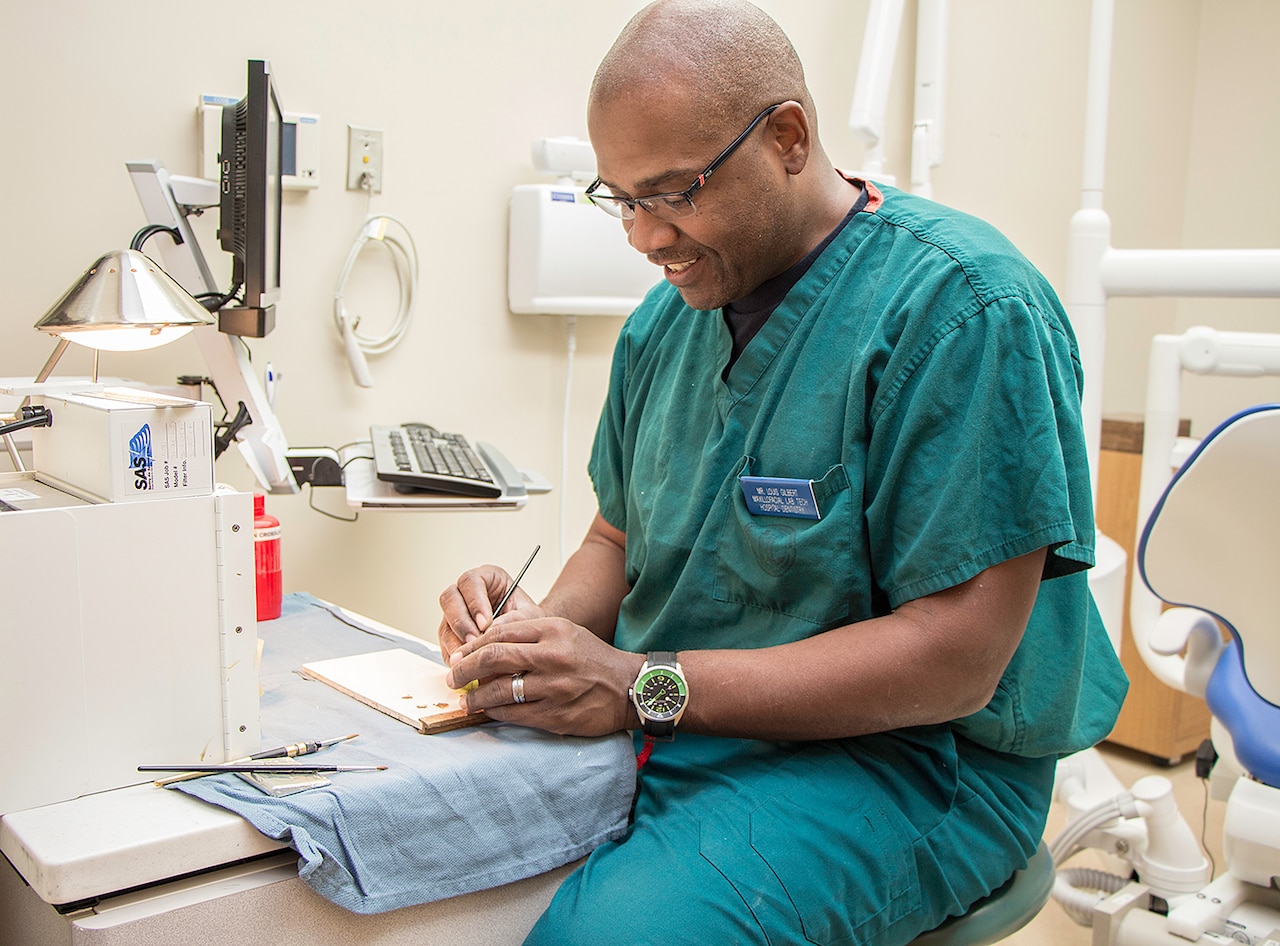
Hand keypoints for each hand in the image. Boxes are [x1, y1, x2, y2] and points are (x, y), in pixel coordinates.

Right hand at [437, 564, 541, 662]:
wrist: (528, 637)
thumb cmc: (528, 620)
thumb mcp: (530, 616)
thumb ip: (515, 619)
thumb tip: (493, 628)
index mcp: (486, 579)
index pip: (471, 581)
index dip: (475, 601)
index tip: (485, 622)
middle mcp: (466, 594)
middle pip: (450, 599)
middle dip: (461, 623)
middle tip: (475, 640)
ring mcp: (455, 615)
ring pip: (445, 624)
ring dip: (456, 642)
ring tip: (472, 656)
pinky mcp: (452, 636)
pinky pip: (445, 645)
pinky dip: (454, 655)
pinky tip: (467, 663)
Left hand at [444, 615, 643, 736]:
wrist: (628, 687)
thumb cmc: (591, 658)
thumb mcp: (564, 631)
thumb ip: (528, 631)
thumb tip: (486, 637)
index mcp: (552, 630)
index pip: (500, 633)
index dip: (473, 645)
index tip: (460, 655)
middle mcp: (552, 656)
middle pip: (493, 658)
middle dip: (464, 669)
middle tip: (453, 677)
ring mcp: (554, 688)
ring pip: (499, 691)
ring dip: (475, 697)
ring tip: (465, 700)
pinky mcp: (555, 715)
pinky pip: (513, 715)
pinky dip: (495, 713)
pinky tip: (488, 711)